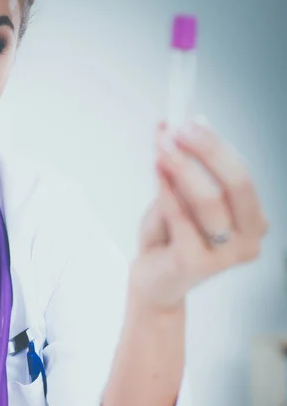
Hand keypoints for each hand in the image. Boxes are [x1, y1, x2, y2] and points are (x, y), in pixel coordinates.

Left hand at [130, 118, 267, 309]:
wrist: (153, 283)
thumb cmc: (169, 240)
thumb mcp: (178, 198)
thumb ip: (180, 167)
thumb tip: (170, 125)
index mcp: (253, 220)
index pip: (241, 174)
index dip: (216, 146)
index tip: (191, 123)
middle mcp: (249, 239)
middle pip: (236, 183)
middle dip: (205, 151)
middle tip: (176, 131)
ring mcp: (226, 256)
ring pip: (208, 200)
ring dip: (182, 168)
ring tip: (160, 149)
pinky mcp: (197, 265)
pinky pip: (181, 218)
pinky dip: (167, 191)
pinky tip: (157, 172)